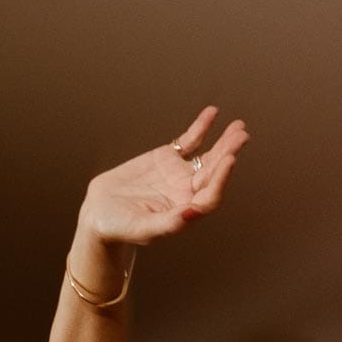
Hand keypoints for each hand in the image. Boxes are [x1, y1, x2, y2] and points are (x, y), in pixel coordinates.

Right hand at [77, 106, 249, 246]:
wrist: (100, 212)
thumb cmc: (120, 227)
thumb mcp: (142, 228)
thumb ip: (169, 223)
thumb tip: (191, 214)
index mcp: (187, 212)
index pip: (211, 195)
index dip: (222, 178)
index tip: (230, 159)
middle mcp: (188, 192)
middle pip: (214, 172)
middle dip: (228, 153)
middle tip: (242, 135)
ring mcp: (179, 174)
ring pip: (207, 156)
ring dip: (223, 142)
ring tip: (238, 126)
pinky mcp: (167, 159)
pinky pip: (188, 141)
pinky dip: (200, 128)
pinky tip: (212, 113)